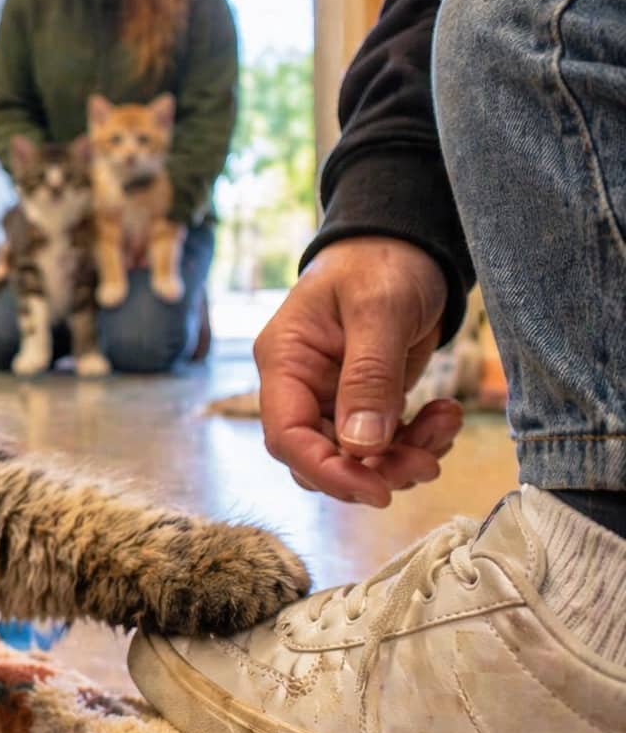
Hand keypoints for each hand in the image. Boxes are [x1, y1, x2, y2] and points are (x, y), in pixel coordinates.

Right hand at [254, 237, 464, 506]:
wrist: (404, 243)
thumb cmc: (381, 263)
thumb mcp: (380, 312)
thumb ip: (369, 378)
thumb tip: (362, 446)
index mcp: (285, 361)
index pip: (287, 435)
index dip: (326, 471)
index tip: (376, 489)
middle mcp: (300, 385)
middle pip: (321, 455)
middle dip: (374, 469)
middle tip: (427, 463)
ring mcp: (331, 395)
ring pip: (355, 456)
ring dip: (402, 457)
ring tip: (446, 426)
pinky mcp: (364, 400)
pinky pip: (382, 442)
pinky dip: (417, 440)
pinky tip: (445, 417)